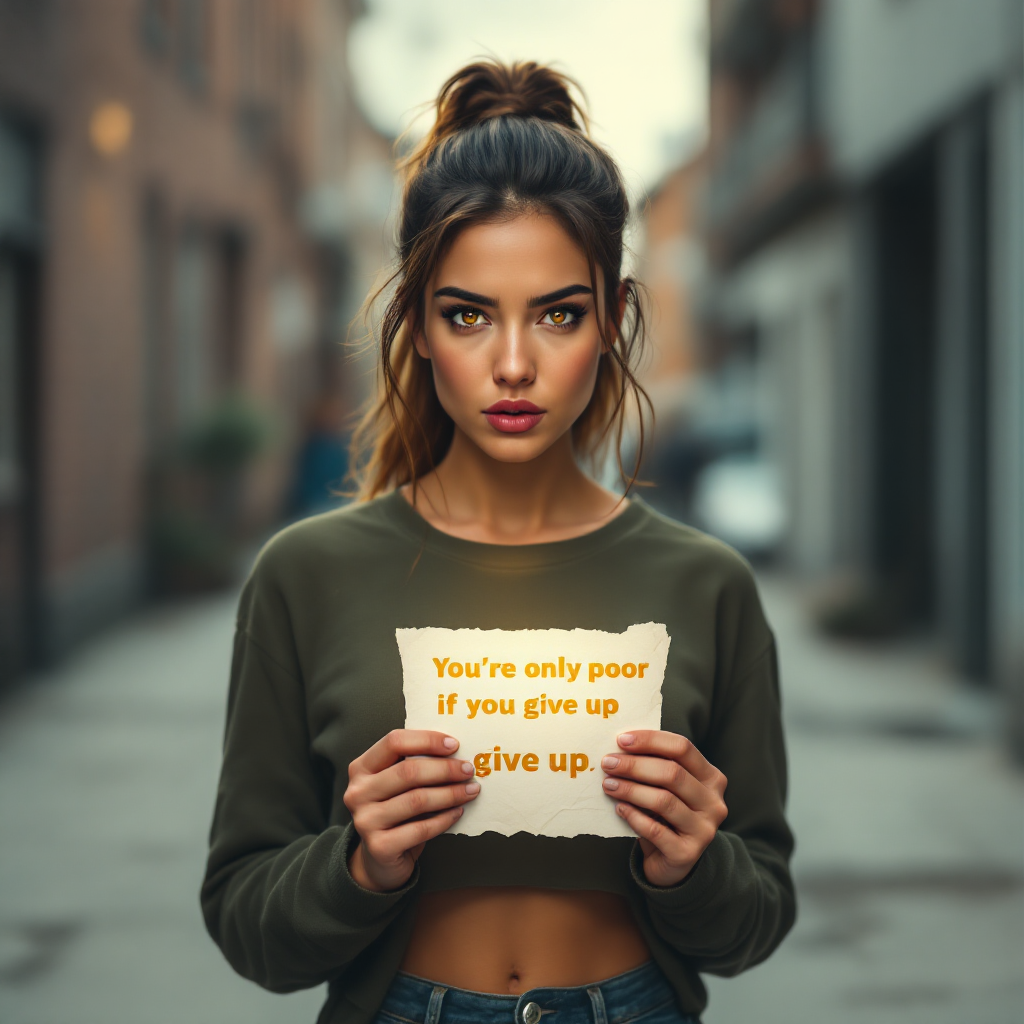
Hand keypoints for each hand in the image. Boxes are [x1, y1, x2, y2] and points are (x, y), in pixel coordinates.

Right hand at [343, 729, 479, 891]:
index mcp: (361, 768)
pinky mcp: (380, 846)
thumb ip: (414, 765)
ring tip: (470, 791)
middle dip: (445, 769)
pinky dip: (444, 819)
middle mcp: (358, 792)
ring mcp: (366, 820)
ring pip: (417, 800)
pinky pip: (420, 829)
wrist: (379, 859)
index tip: (454, 744)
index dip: (427, 740)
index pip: (394, 742)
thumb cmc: (394, 813)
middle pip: (408, 771)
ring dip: (450, 794)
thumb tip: (454, 752)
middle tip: (468, 770)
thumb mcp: (396, 784)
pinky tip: (457, 813)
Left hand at [602, 730, 727, 887]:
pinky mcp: (687, 853)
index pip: (682, 748)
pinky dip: (633, 816)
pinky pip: (655, 830)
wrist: (674, 862)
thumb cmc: (666, 816)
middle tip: (608, 763)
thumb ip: (655, 766)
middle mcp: (713, 802)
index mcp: (711, 777)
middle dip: (635, 765)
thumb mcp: (668, 788)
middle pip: (672, 773)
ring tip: (609, 785)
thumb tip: (620, 748)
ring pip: (664, 801)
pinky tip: (619, 808)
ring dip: (631, 789)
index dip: (651, 740)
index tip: (621, 740)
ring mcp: (704, 829)